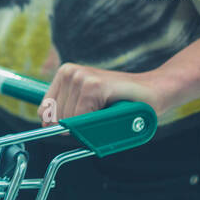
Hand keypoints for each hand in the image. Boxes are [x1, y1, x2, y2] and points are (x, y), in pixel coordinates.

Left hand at [39, 63, 172, 125]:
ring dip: (90, 125)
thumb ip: (65, 112)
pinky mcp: (93, 86)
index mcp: (64, 74)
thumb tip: (45, 125)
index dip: (59, 124)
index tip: (80, 122)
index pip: (44, 111)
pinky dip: (96, 125)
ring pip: (69, 121)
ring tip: (107, 110)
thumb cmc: (122, 103)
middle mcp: (69, 72)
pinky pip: (81, 120)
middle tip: (101, 114)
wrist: (154, 92)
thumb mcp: (87, 106)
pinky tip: (111, 110)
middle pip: (56, 118)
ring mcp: (81, 78)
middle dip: (77, 126)